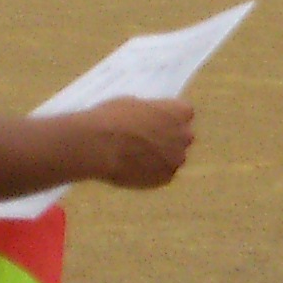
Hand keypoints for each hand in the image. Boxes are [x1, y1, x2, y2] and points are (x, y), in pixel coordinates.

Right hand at [68, 97, 194, 188]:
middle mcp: (184, 136)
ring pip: (172, 157)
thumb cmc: (111, 118)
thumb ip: (148, 113)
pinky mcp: (166, 178)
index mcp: (180, 112)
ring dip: (159, 157)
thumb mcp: (132, 104)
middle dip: (167, 138)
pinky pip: (161, 174)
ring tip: (134, 157)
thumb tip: (147, 119)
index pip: (183, 113)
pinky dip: (150, 173)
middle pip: (181, 136)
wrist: (97, 146)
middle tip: (144, 140)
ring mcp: (177, 159)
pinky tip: (131, 169)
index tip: (153, 121)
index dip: (166, 117)